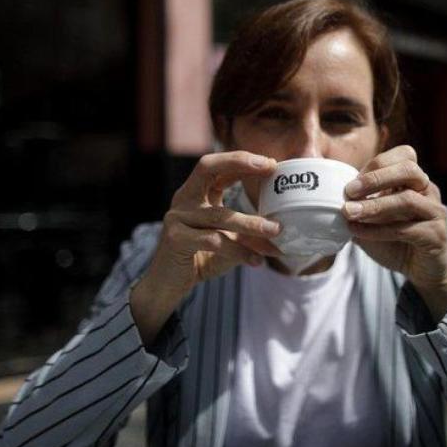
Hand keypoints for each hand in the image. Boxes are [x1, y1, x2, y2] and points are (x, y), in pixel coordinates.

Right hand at [132, 151, 281, 344]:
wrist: (166, 285)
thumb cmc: (198, 259)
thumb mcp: (226, 240)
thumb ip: (245, 232)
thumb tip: (280, 231)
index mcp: (195, 194)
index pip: (216, 167)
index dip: (242, 160)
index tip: (271, 164)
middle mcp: (184, 200)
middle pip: (207, 167)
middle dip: (238, 162)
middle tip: (269, 166)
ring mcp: (177, 217)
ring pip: (219, 214)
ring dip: (250, 222)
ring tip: (275, 230)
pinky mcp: (175, 239)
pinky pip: (213, 241)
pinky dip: (238, 251)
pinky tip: (256, 261)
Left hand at [343, 145, 446, 319]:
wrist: (423, 271)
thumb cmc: (396, 241)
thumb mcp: (373, 219)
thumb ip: (359, 205)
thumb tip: (329, 197)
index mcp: (414, 181)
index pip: (405, 155)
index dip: (378, 164)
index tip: (352, 181)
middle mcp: (428, 191)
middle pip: (409, 170)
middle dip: (376, 178)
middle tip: (349, 191)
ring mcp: (435, 212)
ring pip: (407, 199)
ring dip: (374, 206)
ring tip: (349, 212)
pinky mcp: (436, 235)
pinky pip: (405, 229)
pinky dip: (378, 230)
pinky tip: (358, 234)